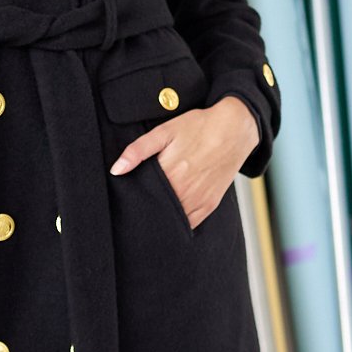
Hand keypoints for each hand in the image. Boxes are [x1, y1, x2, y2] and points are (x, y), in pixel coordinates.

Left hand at [108, 95, 258, 228]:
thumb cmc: (198, 127)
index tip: (125, 200)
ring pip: (172, 220)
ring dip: (161, 218)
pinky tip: (170, 216)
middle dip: (145, 210)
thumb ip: (138, 150)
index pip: (143, 196)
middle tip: (135, 209)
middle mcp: (184, 191)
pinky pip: (189, 223)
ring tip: (151, 212)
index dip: (133, 199)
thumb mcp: (165, 131)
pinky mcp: (209, 205)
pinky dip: (178, 223)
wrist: (235, 129)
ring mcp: (198, 200)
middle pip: (156, 210)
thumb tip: (116, 170)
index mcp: (170, 173)